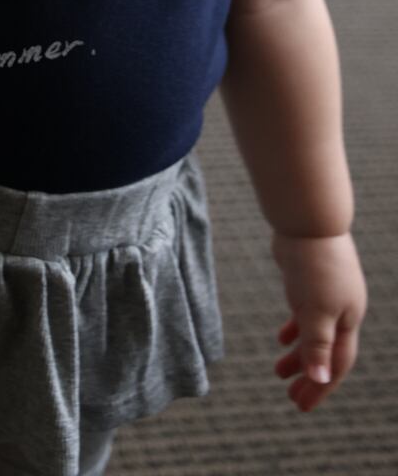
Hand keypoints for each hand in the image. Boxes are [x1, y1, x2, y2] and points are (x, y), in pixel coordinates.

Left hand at [270, 229, 366, 410]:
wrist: (307, 221)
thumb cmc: (315, 266)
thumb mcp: (315, 310)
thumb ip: (318, 345)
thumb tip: (321, 380)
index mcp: (348, 319)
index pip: (337, 364)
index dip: (321, 388)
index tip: (302, 407)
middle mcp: (341, 309)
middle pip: (327, 353)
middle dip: (310, 377)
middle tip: (291, 398)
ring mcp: (326, 294)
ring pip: (314, 334)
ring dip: (299, 355)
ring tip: (278, 372)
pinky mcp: (308, 281)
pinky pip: (304, 314)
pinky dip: (294, 329)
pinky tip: (280, 339)